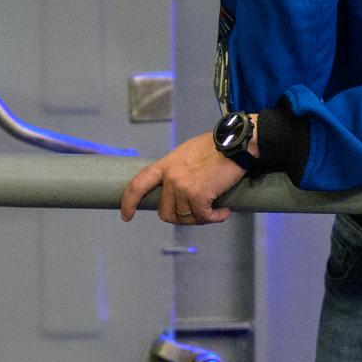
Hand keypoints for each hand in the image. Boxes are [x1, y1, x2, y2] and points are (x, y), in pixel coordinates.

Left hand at [120, 132, 248, 225]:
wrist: (234, 143)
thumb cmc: (215, 146)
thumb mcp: (187, 153)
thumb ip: (177, 170)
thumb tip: (177, 188)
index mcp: (165, 165)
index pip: (138, 185)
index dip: (129, 202)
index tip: (127, 216)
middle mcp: (170, 177)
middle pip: (165, 212)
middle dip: (181, 218)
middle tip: (198, 214)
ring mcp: (183, 187)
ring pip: (186, 217)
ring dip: (202, 218)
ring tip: (215, 210)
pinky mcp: (198, 195)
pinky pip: (204, 217)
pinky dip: (215, 218)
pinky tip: (224, 212)